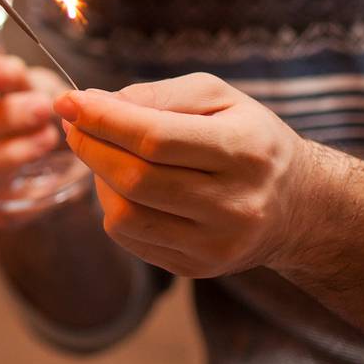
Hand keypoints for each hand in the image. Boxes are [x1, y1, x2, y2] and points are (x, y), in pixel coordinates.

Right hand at [0, 53, 63, 197]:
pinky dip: (21, 190)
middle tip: (42, 109)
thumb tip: (52, 96)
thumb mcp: (46, 92)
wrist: (60, 167)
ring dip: (9, 152)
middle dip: (2, 115)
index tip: (14, 72)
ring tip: (48, 140)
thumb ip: (43, 90)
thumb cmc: (42, 118)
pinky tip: (46, 177)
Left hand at [56, 72, 313, 278]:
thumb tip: (94, 103)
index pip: (155, 138)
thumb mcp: (216, 97)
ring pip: (125, 215)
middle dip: (90, 145)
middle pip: (135, 179)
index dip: (102, 119)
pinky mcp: (197, 268)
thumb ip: (157, 94)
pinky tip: (122, 184)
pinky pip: (130, 238)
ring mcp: (216, 245)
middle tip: (73, 122)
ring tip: (103, 152)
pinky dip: (112, 205)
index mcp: (244, 151)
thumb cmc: (248, 137)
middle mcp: (235, 205)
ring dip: (97, 178)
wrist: (298, 204)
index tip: (66, 99)